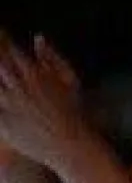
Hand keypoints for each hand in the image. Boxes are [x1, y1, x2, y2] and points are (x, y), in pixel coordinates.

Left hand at [0, 33, 94, 170]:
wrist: (72, 144)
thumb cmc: (74, 112)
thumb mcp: (71, 80)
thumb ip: (53, 56)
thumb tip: (38, 38)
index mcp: (34, 74)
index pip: (9, 50)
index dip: (2, 40)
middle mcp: (19, 88)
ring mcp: (10, 106)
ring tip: (0, 80)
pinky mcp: (4, 123)